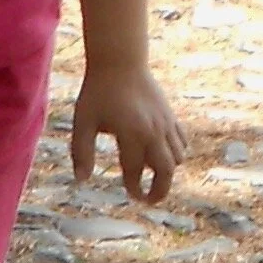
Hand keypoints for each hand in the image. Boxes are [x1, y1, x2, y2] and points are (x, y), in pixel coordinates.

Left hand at [71, 63, 186, 203]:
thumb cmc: (97, 92)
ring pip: (177, 158)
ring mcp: (166, 124)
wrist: (119, 62)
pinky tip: (160, 156)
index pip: (135, 170)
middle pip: (167, 171)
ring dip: (167, 171)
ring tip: (152, 176)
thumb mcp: (82, 121)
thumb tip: (81, 180)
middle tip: (149, 199)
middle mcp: (153, 131)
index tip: (131, 194)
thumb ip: (81, 151)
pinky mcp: (171, 116)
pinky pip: (181, 142)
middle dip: (160, 190)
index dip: (134, 187)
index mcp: (131, 133)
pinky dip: (175, 154)